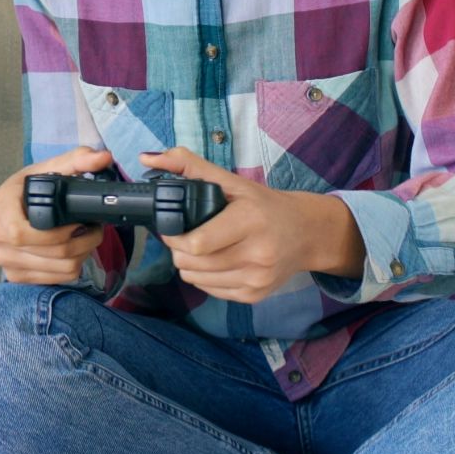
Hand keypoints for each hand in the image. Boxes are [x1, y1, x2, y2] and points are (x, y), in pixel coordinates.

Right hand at [0, 147, 114, 284]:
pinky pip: (55, 279)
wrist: (12, 207)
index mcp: (0, 207)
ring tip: (87, 238)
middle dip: (82, 242)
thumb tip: (103, 157)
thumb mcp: (50, 168)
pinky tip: (73, 251)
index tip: (77, 222)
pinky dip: (72, 267)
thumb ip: (78, 159)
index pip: (20, 233)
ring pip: (57, 268)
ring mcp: (4, 260)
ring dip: (82, 254)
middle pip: (49, 252)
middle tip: (94, 228)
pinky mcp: (16, 276)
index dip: (56, 233)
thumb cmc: (29, 188)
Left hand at [143, 148, 363, 304]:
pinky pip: (210, 290)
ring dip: (189, 264)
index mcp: (250, 220)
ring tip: (200, 247)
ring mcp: (257, 278)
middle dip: (178, 250)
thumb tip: (147, 158)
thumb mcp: (232, 181)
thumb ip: (189, 165)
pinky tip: (215, 261)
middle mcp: (258, 253)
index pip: (197, 243)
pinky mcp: (254, 295)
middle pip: (192, 263)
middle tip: (184, 236)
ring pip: (196, 279)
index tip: (173, 226)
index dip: (175, 236)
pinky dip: (204, 277)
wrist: (307, 234)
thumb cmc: (265, 206)